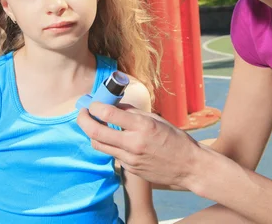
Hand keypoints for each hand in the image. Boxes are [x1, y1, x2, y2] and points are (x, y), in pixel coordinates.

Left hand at [77, 102, 201, 188]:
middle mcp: (133, 143)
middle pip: (95, 132)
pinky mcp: (129, 169)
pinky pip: (113, 155)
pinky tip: (117, 139)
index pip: (108, 114)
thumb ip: (133, 113)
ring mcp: (130, 159)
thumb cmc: (175, 139)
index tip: (92, 102)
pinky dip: (110, 145)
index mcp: (142, 126)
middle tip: (82, 112)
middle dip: (83, 120)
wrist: (188, 166)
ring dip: (93, 133)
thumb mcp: (156, 120)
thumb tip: (114, 106)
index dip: (95, 106)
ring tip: (95, 124)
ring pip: (99, 145)